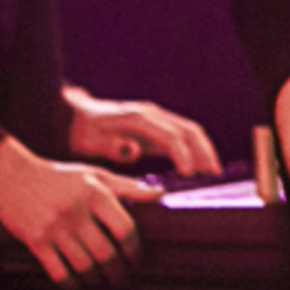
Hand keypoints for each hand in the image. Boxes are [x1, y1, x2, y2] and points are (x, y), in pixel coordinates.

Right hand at [0, 136, 163, 287]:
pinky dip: (72, 283)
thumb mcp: (95, 175)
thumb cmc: (61, 176)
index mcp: (95, 193)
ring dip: (96, 278)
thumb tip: (161, 193)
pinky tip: (78, 283)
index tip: (136, 258)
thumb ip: (128, 186)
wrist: (13, 176)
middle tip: (121, 277)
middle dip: (118, 271)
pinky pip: (59, 272)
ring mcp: (55, 228)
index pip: (124, 229)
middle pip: (106, 253)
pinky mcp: (36, 242)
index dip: (134, 249)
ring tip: (100, 279)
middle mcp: (76, 211)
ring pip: (84, 266)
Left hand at [64, 86, 222, 176]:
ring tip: (214, 172)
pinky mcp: (158, 127)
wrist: (74, 118)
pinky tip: (200, 166)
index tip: (190, 175)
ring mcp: (157, 118)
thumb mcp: (89, 143)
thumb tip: (134, 150)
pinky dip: (197, 149)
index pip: (171, 136)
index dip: (184, 155)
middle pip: (189, 130)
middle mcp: (152, 114)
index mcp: (138, 118)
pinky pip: (184, 135)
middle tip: (215, 175)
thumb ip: (111, 147)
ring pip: (191, 131)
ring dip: (205, 150)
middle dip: (205, 152)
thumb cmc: (81, 133)